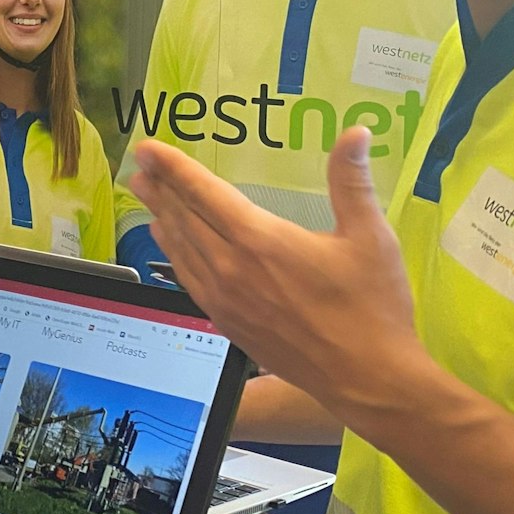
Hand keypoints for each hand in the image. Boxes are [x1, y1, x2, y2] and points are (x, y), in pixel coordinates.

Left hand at [128, 128, 426, 422]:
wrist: (366, 380)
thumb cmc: (372, 309)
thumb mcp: (370, 237)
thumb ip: (351, 181)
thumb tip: (355, 134)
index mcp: (260, 241)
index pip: (204, 194)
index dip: (173, 168)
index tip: (148, 149)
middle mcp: (232, 269)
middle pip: (184, 219)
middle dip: (160, 188)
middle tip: (141, 166)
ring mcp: (225, 300)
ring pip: (181, 250)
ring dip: (162, 218)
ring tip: (146, 196)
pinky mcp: (227, 323)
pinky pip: (189, 280)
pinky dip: (174, 255)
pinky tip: (170, 245)